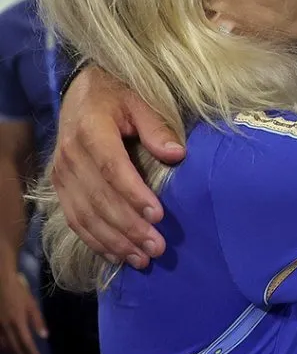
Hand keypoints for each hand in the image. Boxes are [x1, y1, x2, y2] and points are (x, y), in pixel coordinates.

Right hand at [0, 273, 46, 353]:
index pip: (26, 344)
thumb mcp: (31, 304)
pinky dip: (3, 348)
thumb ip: (37, 320)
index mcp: (18, 322)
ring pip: (4, 346)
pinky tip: (7, 350)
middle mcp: (6, 328)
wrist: (0, 283)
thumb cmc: (18, 292)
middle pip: (15, 348)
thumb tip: (44, 336)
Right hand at [52, 66, 184, 266]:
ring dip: (114, 241)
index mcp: (91, 132)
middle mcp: (71, 156)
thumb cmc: (118, 97)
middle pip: (100, 199)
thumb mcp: (140, 101)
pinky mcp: (62, 188)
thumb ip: (157, 127)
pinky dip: (96, 241)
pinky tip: (118, 256)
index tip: (159, 216)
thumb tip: (177, 154)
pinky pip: (75, 220)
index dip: (134, 195)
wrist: (82, 94)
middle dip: (129, 228)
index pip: (112, 169)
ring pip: (86, 216)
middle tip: (158, 247)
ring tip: (143, 259)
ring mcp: (62, 175)